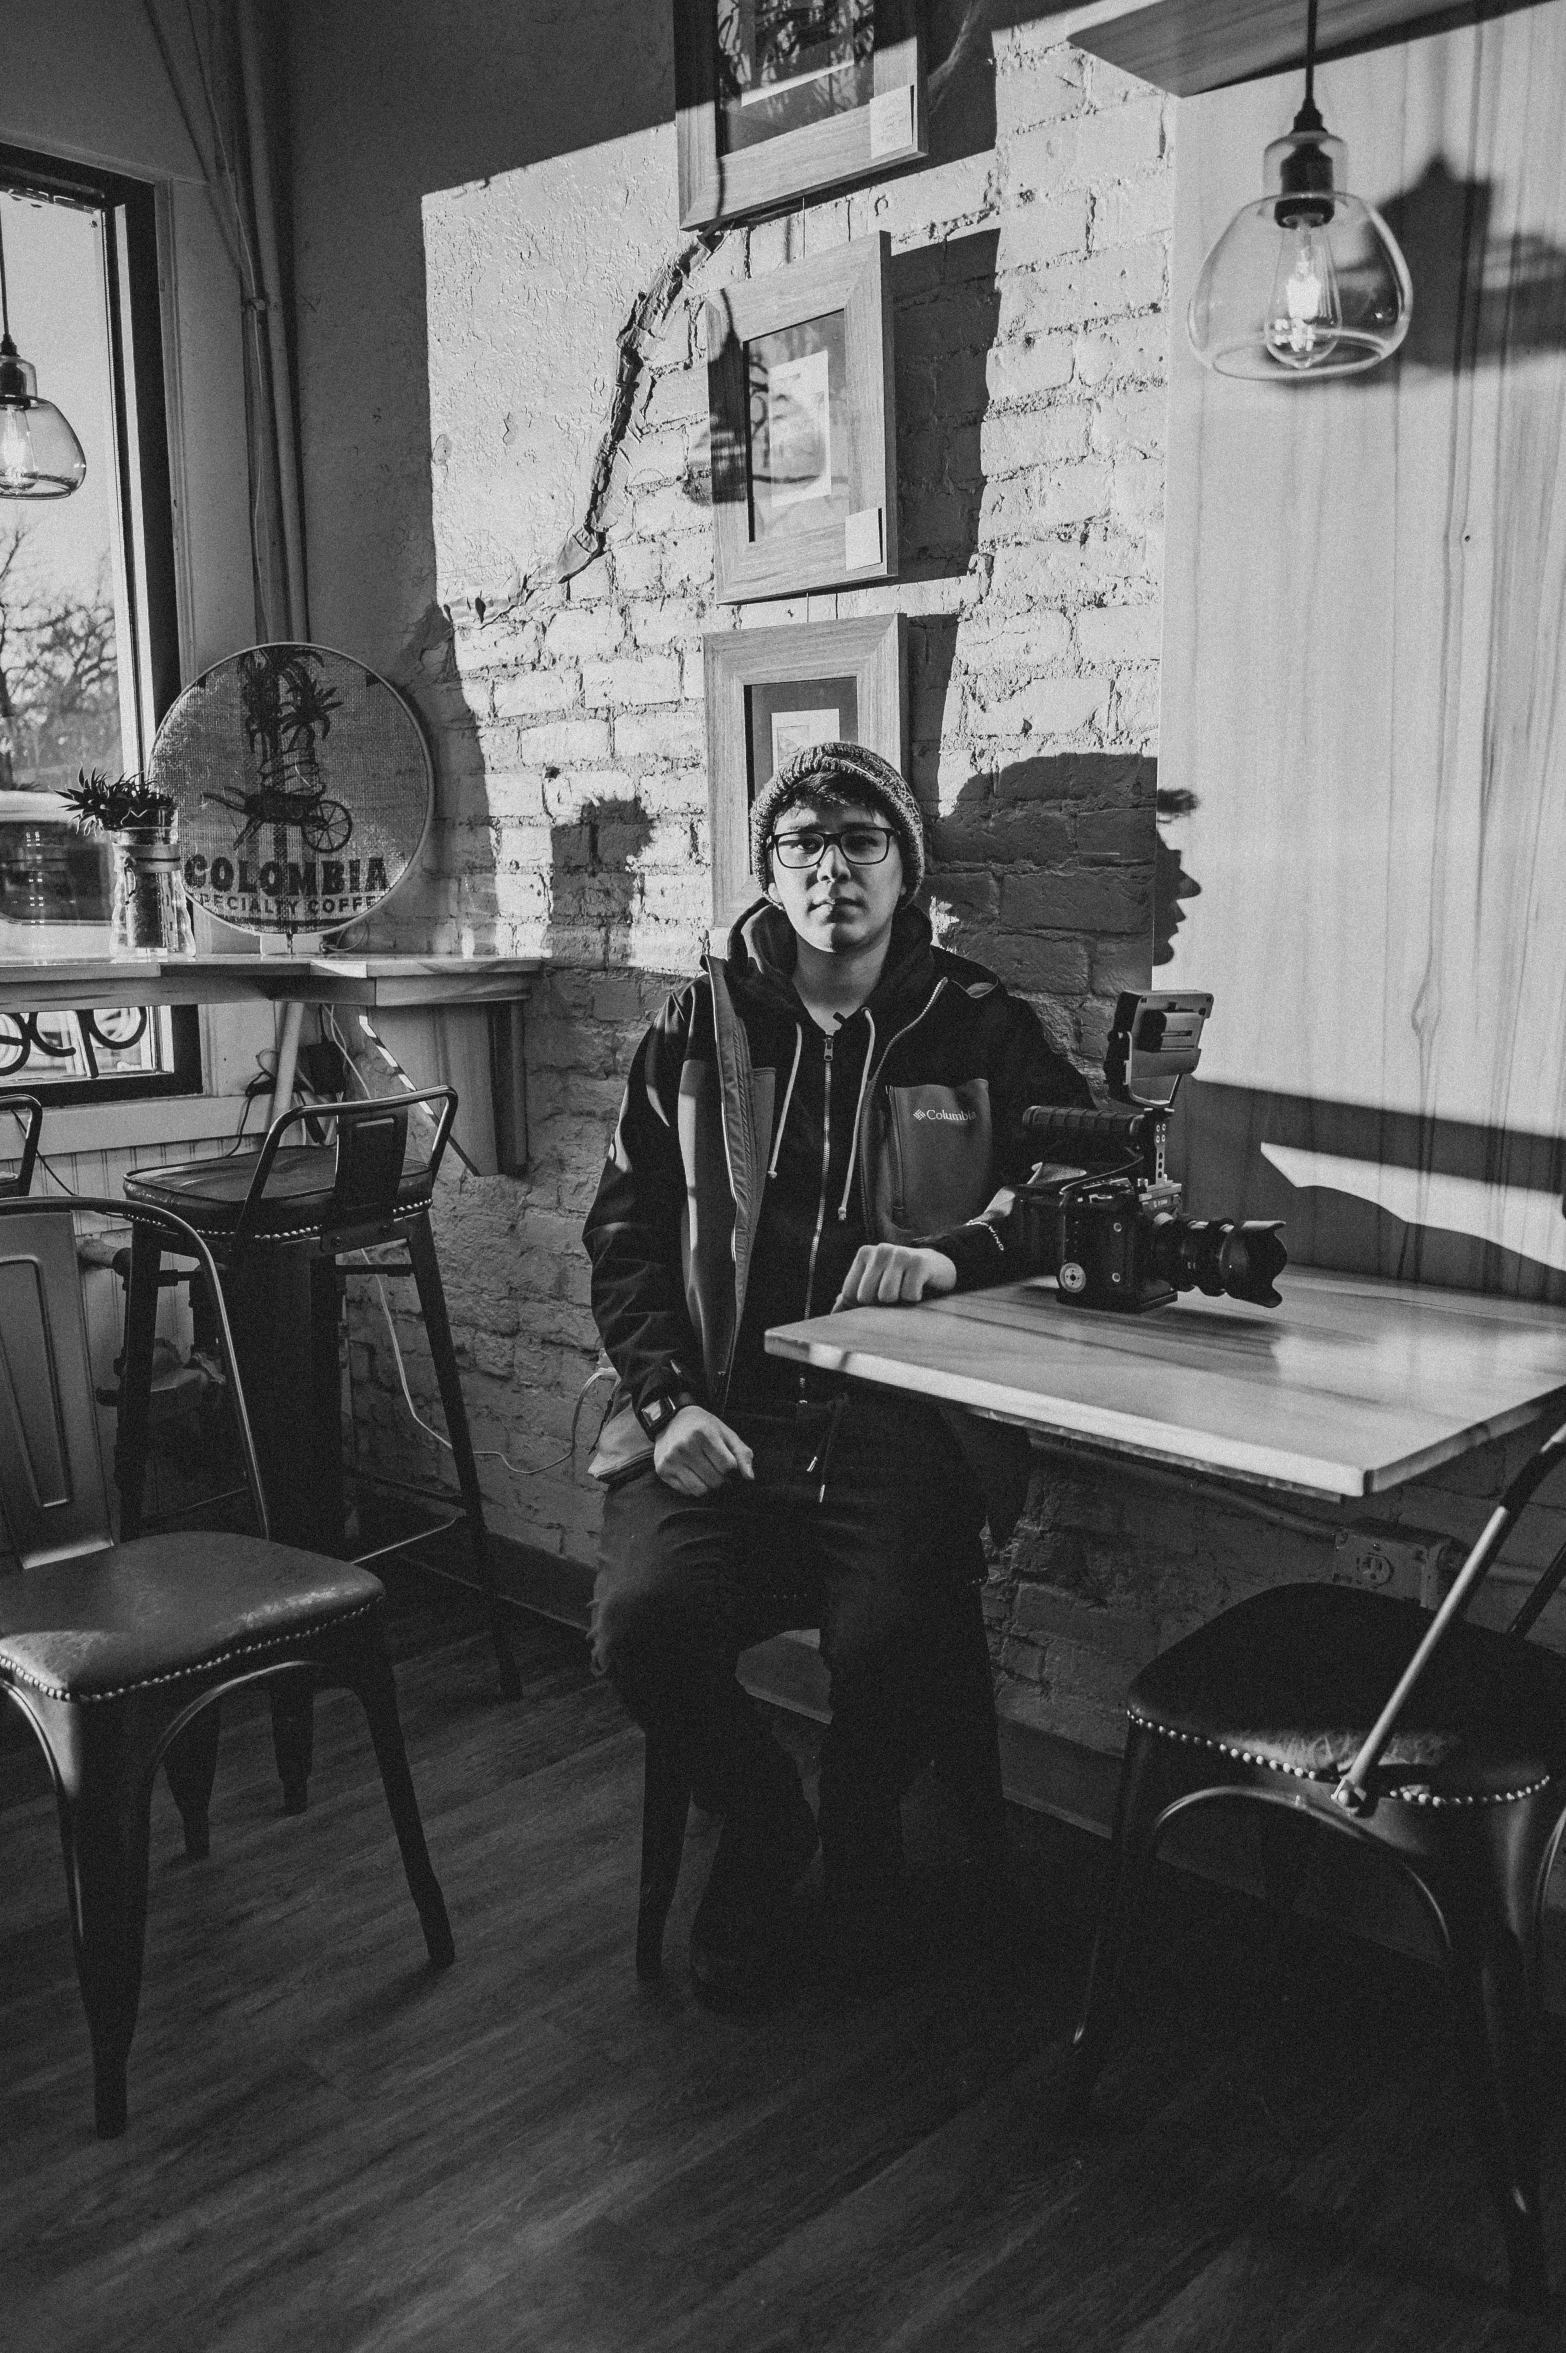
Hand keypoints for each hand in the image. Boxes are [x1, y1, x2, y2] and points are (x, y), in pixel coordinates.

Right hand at [653, 1405, 754, 1495]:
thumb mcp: (726, 1433)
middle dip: (722, 1479)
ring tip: (708, 1474)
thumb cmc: (703, 1427)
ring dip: (709, 1486)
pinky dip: (694, 1487)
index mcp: (703, 1434)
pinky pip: (686, 1491)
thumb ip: (742, 1453)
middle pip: (716, 1480)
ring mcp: (671, 1460)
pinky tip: (693, 1474)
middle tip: (718, 1470)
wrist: (671, 1419)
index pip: (728, 1466)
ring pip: (701, 1490)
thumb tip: (749, 1478)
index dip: (732, 1468)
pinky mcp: (662, 1470)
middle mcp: (685, 1447)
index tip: (728, 1463)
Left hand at [832, 1244, 956, 1310]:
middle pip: (867, 1297)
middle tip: (896, 1292)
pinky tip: (920, 1286)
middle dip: (882, 1303)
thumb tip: (831, 1316)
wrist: (938, 1266)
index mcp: (864, 1254)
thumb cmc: (901, 1280)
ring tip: (907, 1288)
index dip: (865, 1304)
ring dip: (900, 1300)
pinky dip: (915, 1298)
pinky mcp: (919, 1262)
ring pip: (887, 1297)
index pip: (851, 1294)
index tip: (879, 1296)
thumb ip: (851, 1299)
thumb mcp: (875, 1285)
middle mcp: (880, 1250)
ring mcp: (900, 1253)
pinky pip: (908, 1295)